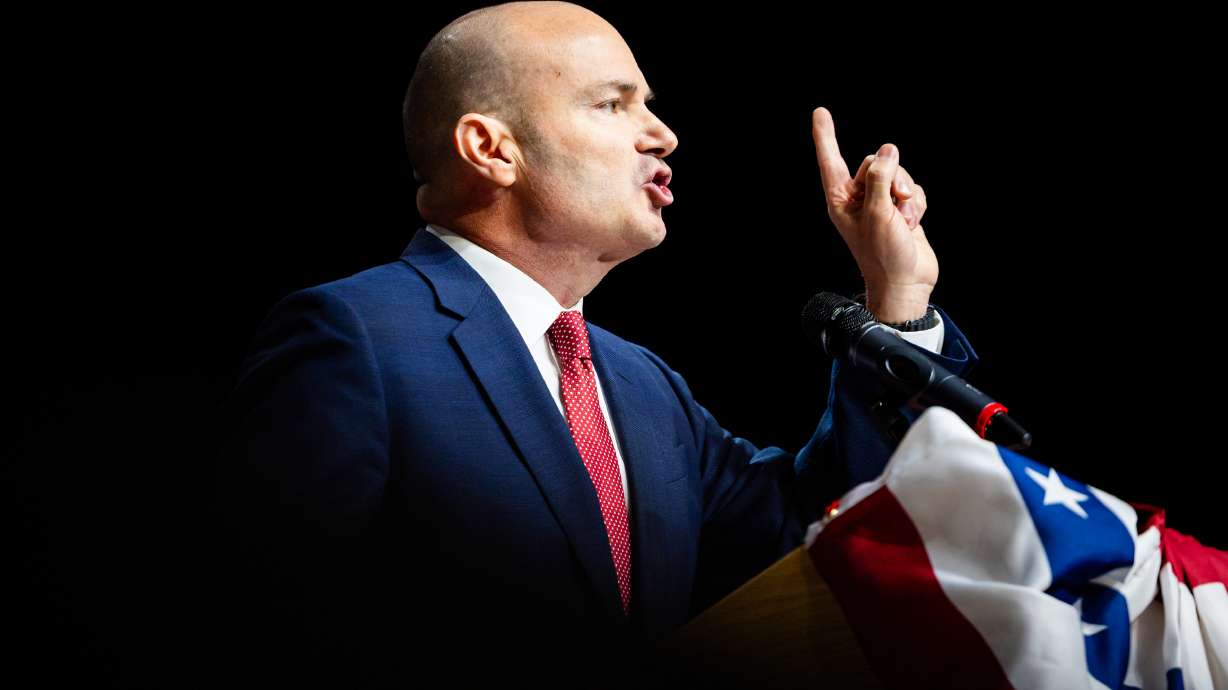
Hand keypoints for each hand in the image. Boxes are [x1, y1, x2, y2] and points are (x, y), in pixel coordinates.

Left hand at [811, 106, 936, 321]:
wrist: (907, 282)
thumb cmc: (884, 255)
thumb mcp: (878, 213)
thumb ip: (880, 177)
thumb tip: (887, 151)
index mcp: (841, 200)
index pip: (832, 160)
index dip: (825, 135)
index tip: (819, 112)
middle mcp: (858, 198)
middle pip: (876, 162)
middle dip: (892, 178)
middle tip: (896, 203)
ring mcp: (880, 203)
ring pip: (899, 174)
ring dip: (908, 195)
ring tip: (904, 221)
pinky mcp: (901, 208)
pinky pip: (914, 189)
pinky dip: (918, 204)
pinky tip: (912, 224)